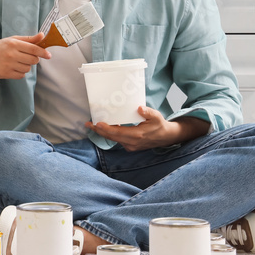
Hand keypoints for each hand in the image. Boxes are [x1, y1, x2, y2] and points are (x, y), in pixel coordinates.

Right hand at [0, 32, 50, 87]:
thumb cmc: (0, 47)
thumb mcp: (13, 40)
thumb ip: (29, 39)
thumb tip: (43, 35)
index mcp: (13, 44)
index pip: (33, 49)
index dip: (43, 52)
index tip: (48, 55)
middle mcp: (11, 54)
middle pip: (33, 60)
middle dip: (34, 59)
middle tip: (27, 56)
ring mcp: (8, 65)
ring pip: (28, 68)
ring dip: (26, 66)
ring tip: (18, 61)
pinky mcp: (7, 74)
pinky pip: (22, 75)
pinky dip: (20, 72)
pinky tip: (14, 67)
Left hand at [86, 107, 207, 151]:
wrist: (166, 138)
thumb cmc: (160, 125)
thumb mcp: (156, 117)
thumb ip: (148, 113)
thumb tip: (139, 108)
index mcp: (137, 136)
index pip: (117, 133)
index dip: (106, 129)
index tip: (96, 124)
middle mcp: (132, 143)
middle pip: (111, 137)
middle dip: (98, 131)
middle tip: (87, 124)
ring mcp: (130, 146)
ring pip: (113, 139)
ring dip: (102, 133)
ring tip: (91, 125)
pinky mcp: (130, 146)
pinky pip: (117, 140)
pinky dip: (109, 134)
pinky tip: (103, 128)